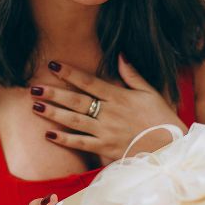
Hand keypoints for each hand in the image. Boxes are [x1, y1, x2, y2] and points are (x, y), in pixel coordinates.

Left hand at [33, 57, 184, 163]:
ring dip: (53, 113)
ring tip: (36, 106)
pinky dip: (64, 139)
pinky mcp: (105, 150)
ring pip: (74, 121)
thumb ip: (132, 74)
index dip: (69, 73)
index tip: (53, 65)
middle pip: (76, 100)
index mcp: (119, 96)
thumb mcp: (150, 92)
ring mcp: (106, 132)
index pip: (89, 81)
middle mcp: (109, 113)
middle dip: (54, 93)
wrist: (171, 148)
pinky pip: (81, 143)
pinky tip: (49, 134)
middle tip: (34, 87)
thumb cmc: (161, 119)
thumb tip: (119, 55)